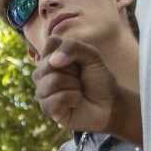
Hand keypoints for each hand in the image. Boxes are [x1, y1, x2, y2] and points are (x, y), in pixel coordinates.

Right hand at [33, 16, 124, 133]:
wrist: (108, 104)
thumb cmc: (97, 79)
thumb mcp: (92, 56)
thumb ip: (73, 47)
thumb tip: (53, 62)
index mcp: (50, 57)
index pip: (52, 42)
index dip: (70, 50)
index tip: (79, 59)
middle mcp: (42, 73)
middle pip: (50, 63)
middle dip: (73, 70)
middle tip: (80, 78)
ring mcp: (42, 91)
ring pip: (53, 81)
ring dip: (74, 86)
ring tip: (78, 90)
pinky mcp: (46, 108)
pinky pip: (55, 99)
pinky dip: (73, 99)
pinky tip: (76, 102)